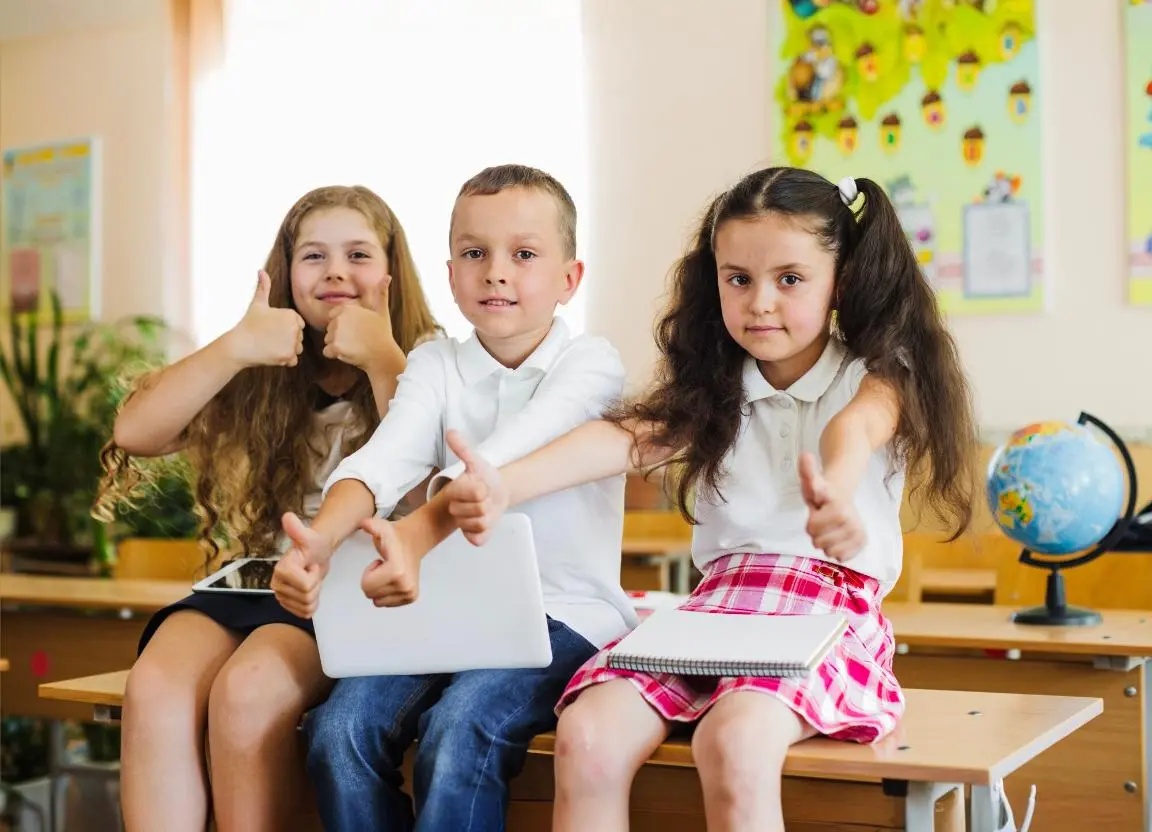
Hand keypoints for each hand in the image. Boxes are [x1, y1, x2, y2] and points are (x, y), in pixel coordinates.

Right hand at [226, 270, 305, 367]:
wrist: (238, 345)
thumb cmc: (248, 324)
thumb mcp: (258, 304)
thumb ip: (263, 287)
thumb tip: (261, 271)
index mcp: (292, 315)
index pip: (298, 325)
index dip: (285, 328)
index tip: (271, 328)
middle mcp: (295, 328)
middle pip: (298, 337)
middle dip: (286, 339)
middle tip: (269, 338)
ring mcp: (292, 343)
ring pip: (297, 349)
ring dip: (286, 350)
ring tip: (270, 345)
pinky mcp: (288, 356)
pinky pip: (293, 361)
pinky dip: (284, 360)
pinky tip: (271, 354)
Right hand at [271, 512, 332, 617]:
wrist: (316, 554)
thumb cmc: (313, 546)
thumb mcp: (309, 537)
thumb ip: (298, 530)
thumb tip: (287, 517)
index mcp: (280, 570)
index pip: (305, 585)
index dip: (313, 575)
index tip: (310, 564)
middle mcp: (276, 585)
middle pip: (306, 597)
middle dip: (314, 584)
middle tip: (311, 571)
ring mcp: (281, 597)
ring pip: (306, 606)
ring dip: (314, 593)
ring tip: (310, 579)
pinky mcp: (288, 605)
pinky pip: (305, 613)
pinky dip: (312, 603)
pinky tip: (309, 590)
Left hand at [322, 279, 402, 370]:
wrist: (384, 356)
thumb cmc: (383, 335)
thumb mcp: (382, 312)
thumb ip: (381, 293)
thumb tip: (388, 276)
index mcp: (348, 308)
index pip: (333, 317)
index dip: (344, 326)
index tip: (357, 331)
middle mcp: (340, 318)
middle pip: (330, 329)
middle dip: (340, 336)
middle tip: (357, 340)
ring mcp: (337, 333)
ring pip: (328, 341)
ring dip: (337, 346)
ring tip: (354, 347)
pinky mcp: (336, 347)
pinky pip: (327, 352)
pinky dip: (335, 355)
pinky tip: (348, 354)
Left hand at [360, 517, 421, 606]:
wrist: (414, 541)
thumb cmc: (395, 537)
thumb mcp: (381, 529)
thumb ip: (371, 526)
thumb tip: (364, 523)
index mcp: (396, 571)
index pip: (366, 586)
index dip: (368, 573)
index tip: (378, 562)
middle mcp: (405, 586)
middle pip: (371, 595)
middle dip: (372, 581)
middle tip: (383, 568)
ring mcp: (409, 593)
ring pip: (378, 601)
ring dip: (379, 588)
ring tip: (388, 573)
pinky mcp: (412, 597)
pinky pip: (388, 604)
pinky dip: (387, 593)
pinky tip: (394, 579)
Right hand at [443, 430, 507, 545]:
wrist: (496, 491)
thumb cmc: (484, 477)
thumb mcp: (476, 462)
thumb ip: (463, 449)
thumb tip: (451, 432)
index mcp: (454, 492)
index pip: (475, 492)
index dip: (483, 489)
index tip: (481, 484)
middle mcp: (454, 510)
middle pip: (479, 510)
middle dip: (488, 502)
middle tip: (485, 497)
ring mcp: (463, 525)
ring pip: (481, 523)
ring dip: (489, 516)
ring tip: (486, 508)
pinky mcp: (472, 538)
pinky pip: (479, 539)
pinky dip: (486, 531)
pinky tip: (485, 522)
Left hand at [799, 452, 865, 562]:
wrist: (844, 495)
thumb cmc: (822, 492)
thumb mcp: (811, 483)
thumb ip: (807, 472)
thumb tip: (805, 455)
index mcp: (835, 503)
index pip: (812, 526)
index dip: (812, 521)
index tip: (819, 509)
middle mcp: (848, 516)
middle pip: (817, 541)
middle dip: (815, 532)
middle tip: (821, 520)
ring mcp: (857, 529)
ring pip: (828, 551)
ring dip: (825, 541)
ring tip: (829, 527)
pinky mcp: (862, 540)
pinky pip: (841, 557)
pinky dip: (836, 550)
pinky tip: (838, 537)